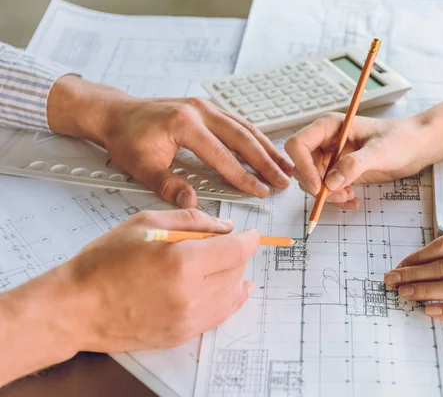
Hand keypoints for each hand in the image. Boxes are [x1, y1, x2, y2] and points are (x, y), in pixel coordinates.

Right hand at [59, 209, 257, 351]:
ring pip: (232, 295)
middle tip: (224, 244)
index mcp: (183, 262)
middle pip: (237, 271)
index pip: (237, 250)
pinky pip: (219, 316)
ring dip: (234, 276)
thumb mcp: (146, 223)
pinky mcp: (182, 334)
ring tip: (224, 264)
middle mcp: (191, 294)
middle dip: (237, 254)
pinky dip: (228, 299)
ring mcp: (188, 319)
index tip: (252, 234)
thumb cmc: (103, 263)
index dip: (250, 240)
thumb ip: (192, 221)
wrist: (76, 307)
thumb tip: (224, 226)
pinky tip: (229, 290)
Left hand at [106, 97, 292, 206]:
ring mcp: (206, 107)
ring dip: (266, 148)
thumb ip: (168, 185)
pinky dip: (255, 138)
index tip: (260, 191)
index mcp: (185, 123)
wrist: (116, 113)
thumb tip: (193, 203)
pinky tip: (266, 150)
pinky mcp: (207, 110)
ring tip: (285, 166)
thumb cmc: (126, 137)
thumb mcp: (141, 166)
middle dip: (266, 161)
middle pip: (242, 137)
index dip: (243, 176)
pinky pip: (238, 123)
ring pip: (245, 127)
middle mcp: (200, 111)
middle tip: (284, 180)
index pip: (222, 155)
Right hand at [284, 113, 426, 208]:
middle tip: (339, 196)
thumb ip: (354, 165)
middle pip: (302, 167)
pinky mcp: (339, 171)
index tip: (318, 186)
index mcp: (328, 127)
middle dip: (317, 186)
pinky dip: (336, 198)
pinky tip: (353, 200)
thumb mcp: (379, 151)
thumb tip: (331, 182)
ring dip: (328, 195)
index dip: (302, 166)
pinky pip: (327, 189)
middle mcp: (325, 141)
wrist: (416, 146)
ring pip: (313, 182)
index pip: (298, 144)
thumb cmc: (401, 138)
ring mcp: (331, 157)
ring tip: (350, 197)